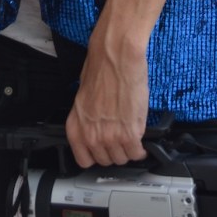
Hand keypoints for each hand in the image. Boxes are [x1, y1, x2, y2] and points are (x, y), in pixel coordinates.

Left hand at [65, 33, 148, 167]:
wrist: (116, 55)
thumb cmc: (101, 67)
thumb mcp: (84, 97)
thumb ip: (88, 118)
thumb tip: (96, 125)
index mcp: (76, 126)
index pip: (83, 159)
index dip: (95, 156)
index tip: (103, 152)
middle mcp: (91, 135)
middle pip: (105, 160)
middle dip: (114, 152)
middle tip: (120, 142)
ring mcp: (110, 137)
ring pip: (122, 158)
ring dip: (127, 151)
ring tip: (131, 140)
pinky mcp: (130, 133)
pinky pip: (136, 153)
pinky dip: (140, 149)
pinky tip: (140, 141)